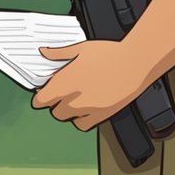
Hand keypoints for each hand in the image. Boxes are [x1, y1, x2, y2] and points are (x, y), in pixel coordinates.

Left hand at [32, 41, 155, 131]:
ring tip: (72, 100)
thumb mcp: (80, 48)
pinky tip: (83, 110)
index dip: (39, 97)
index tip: (41, 95)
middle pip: (53, 110)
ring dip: (66, 111)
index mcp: (64, 82)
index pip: (42, 99)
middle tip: (59, 94)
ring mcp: (87, 109)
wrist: (135, 63)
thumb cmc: (110, 54)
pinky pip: (82, 125)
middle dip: (54, 103)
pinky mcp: (102, 115)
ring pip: (66, 118)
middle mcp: (73, 98)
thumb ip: (58, 53)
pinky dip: (79, 119)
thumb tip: (45, 52)